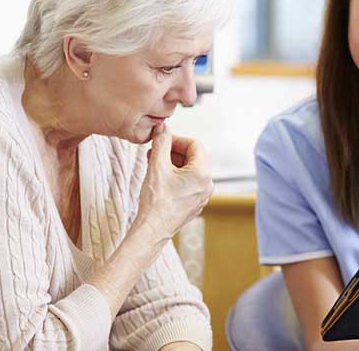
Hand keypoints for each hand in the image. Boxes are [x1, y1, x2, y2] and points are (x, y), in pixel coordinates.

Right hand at [133, 124, 212, 242]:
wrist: (151, 230)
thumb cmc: (155, 202)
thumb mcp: (157, 166)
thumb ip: (161, 142)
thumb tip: (163, 128)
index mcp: (202, 174)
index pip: (195, 144)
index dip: (177, 139)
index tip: (162, 140)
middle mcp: (207, 185)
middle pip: (194, 157)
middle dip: (174, 151)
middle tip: (156, 151)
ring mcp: (202, 196)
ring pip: (190, 170)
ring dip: (173, 163)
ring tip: (155, 164)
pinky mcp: (194, 204)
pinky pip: (188, 183)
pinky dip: (175, 176)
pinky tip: (160, 178)